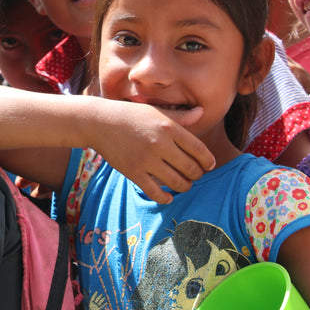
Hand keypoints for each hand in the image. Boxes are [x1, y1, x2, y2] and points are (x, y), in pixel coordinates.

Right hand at [94, 101, 214, 203]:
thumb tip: (202, 112)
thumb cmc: (131, 115)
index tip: (209, 165)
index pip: (199, 150)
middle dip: (197, 175)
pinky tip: (168, 197)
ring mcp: (146, 160)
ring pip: (177, 183)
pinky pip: (155, 192)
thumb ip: (180, 116)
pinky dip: (165, 198)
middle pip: (191, 168)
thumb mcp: (156, 111)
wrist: (99, 122)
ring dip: (185, 187)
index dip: (208, 161)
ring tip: (184, 185)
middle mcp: (160, 144)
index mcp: (169, 127)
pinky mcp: (133, 172)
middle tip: (195, 175)